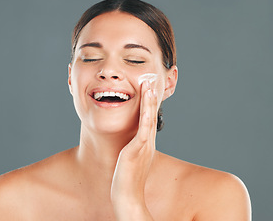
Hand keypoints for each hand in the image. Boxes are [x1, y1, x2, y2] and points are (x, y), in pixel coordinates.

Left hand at [111, 79, 157, 219]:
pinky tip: (146, 103)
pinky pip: (143, 129)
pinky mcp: (137, 150)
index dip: (149, 103)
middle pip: (150, 115)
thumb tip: (130, 143)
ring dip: (149, 101)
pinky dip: (146, 114)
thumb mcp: (132, 160)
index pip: (148, 119)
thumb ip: (133, 149)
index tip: (147, 89)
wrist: (127, 197)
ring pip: (148, 119)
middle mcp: (147, 143)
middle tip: (151, 80)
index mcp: (145, 144)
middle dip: (150, 97)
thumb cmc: (127, 180)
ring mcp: (143, 146)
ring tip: (149, 85)